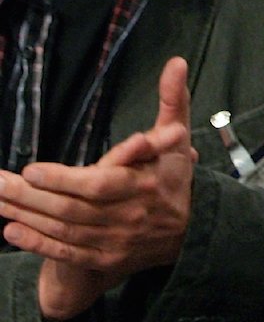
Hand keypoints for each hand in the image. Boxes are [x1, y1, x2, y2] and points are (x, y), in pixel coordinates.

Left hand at [1, 59, 195, 319]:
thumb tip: (176, 62)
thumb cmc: (174, 177)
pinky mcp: (104, 259)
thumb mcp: (178, 137)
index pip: (101, 185)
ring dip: (26, 216)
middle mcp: (129, 216)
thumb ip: (173, 100)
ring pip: (64, 229)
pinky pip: (66, 252)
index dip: (64, 180)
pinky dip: (37, 243)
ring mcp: (115, 241)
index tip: (32, 169)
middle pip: (72, 208)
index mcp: (145, 185)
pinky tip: (11, 231)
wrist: (188, 232)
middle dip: (30, 197)